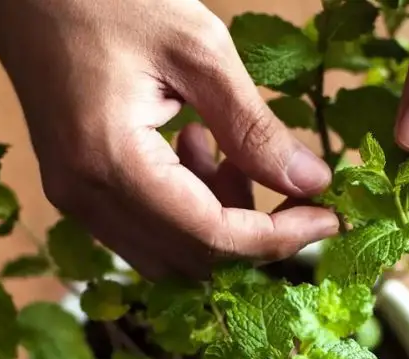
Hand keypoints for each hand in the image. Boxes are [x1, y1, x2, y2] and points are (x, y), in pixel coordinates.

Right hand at [0, 0, 338, 278]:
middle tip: (297, 188)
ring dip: (220, 222)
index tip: (333, 218)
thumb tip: (312, 181)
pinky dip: (188, 208)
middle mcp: (86, 198)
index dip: (281, 238)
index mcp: (111, 163)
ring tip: (234, 153)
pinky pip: (144, 229)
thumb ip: (253, 126)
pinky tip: (195, 147)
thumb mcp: (197, 49)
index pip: (212, 238)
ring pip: (169, 253)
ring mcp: (75, 199)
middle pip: (192, 259)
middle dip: (255, 235)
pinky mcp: (77, 191)